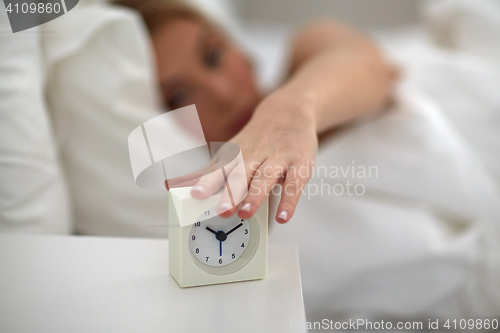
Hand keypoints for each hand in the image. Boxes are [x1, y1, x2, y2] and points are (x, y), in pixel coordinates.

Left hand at [192, 91, 317, 222]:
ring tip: (246, 213)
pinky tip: (283, 217)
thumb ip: (204, 172)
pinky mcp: (299, 166)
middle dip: (230, 192)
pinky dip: (289, 201)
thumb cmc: (255, 140)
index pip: (217, 170)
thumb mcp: (229, 153)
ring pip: (265, 177)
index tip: (192, 194)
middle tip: (220, 210)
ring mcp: (278, 160)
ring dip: (255, 195)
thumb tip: (169, 186)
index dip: (204, 182)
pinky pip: (294, 185)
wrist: (289, 111)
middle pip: (240, 174)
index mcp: (235, 156)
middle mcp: (254, 156)